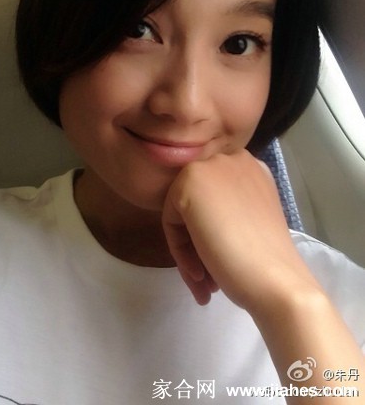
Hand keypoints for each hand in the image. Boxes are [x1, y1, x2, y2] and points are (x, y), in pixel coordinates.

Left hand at [162, 149, 319, 310]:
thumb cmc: (269, 260)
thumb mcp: (251, 220)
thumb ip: (228, 210)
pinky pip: (172, 223)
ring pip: (183, 216)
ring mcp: (209, 168)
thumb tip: (206, 224)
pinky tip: (201, 278)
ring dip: (192, 255)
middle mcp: (230, 159)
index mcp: (251, 167)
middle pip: (198, 206)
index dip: (215, 234)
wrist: (275, 278)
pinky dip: (182, 253)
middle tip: (208, 279)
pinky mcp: (187, 185)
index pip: (216, 200)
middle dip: (200, 247)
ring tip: (204, 287)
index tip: (220, 263)